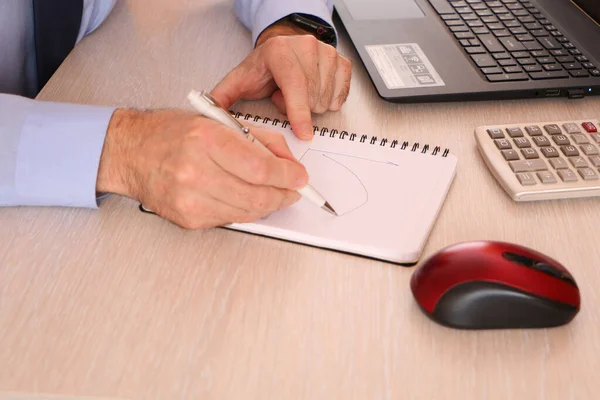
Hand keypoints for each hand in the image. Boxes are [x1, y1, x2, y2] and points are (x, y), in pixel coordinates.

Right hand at [96, 109, 308, 228]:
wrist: (129, 152)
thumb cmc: (170, 132)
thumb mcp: (217, 121)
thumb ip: (258, 139)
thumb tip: (288, 162)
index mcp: (206, 139)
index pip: (261, 167)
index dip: (287, 176)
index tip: (300, 177)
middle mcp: (196, 171)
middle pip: (257, 195)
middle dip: (284, 195)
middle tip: (292, 190)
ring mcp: (190, 199)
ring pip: (247, 212)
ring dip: (268, 205)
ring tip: (273, 194)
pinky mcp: (188, 218)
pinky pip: (230, 219)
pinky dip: (246, 211)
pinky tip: (246, 199)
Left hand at [211, 28, 351, 139]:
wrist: (283, 48)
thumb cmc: (264, 67)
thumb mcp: (241, 79)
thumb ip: (223, 96)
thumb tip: (208, 114)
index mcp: (280, 52)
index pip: (295, 85)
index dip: (298, 112)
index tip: (303, 133)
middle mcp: (306, 48)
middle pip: (312, 98)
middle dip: (298, 108)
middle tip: (284, 96)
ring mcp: (327, 54)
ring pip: (326, 99)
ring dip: (312, 105)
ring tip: (297, 93)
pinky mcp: (342, 62)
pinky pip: (340, 96)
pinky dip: (328, 101)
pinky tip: (314, 92)